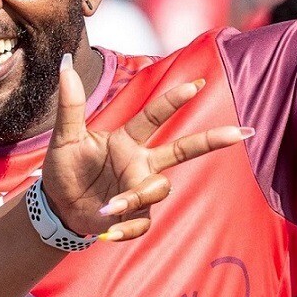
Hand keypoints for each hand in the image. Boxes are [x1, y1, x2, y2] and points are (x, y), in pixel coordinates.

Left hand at [39, 57, 241, 241]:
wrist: (56, 206)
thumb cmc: (65, 168)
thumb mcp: (64, 137)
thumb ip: (70, 105)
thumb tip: (65, 64)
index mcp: (127, 140)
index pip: (155, 116)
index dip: (174, 101)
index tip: (197, 85)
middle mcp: (140, 162)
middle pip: (183, 150)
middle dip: (212, 141)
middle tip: (240, 133)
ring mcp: (139, 189)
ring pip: (159, 189)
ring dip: (137, 196)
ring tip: (109, 205)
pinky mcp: (134, 215)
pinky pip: (142, 222)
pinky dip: (127, 228)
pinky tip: (109, 232)